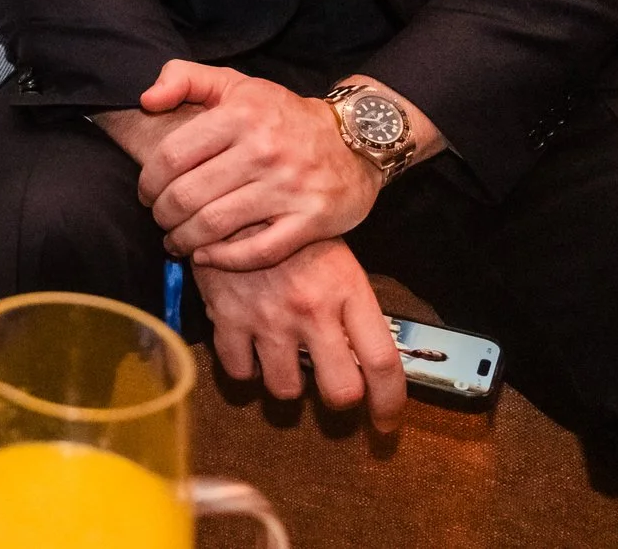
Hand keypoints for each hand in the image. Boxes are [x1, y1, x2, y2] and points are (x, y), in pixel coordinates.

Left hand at [136, 61, 381, 271]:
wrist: (356, 139)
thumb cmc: (282, 115)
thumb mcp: (236, 83)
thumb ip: (184, 78)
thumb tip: (146, 100)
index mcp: (239, 115)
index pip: (172, 155)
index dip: (149, 181)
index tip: (146, 193)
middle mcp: (263, 150)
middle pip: (187, 195)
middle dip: (163, 215)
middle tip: (160, 220)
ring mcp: (289, 187)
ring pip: (215, 225)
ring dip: (184, 239)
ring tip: (176, 241)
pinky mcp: (311, 220)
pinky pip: (257, 251)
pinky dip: (223, 260)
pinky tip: (206, 256)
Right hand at [195, 239, 405, 432]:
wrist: (230, 194)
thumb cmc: (287, 222)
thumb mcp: (334, 255)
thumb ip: (349, 303)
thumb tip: (363, 352)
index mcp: (347, 289)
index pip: (383, 363)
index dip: (390, 403)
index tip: (385, 422)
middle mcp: (311, 309)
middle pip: (340, 390)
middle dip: (338, 399)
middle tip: (331, 387)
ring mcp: (268, 317)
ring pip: (286, 390)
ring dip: (287, 383)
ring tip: (283, 359)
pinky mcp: (227, 317)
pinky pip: (238, 371)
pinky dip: (245, 368)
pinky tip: (249, 348)